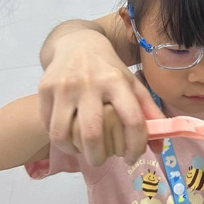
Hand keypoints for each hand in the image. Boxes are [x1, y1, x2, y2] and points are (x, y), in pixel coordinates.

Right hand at [38, 29, 162, 165]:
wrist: (77, 43)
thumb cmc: (109, 69)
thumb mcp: (132, 83)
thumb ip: (148, 113)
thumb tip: (158, 148)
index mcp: (117, 81)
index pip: (131, 120)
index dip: (135, 146)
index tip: (132, 157)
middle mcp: (90, 82)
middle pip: (91, 134)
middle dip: (98, 157)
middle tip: (101, 160)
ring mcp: (64, 86)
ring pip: (62, 134)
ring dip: (74, 151)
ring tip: (83, 150)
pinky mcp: (45, 89)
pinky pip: (48, 126)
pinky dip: (59, 139)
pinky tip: (69, 136)